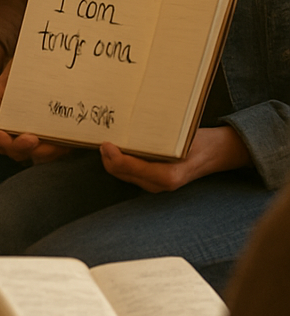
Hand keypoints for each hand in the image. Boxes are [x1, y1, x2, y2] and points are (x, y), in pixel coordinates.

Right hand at [0, 63, 70, 163]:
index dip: (7, 142)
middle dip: (31, 151)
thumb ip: (23, 69)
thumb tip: (44, 64)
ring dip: (44, 154)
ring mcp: (9, 131)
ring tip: (64, 146)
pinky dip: (50, 151)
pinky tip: (67, 144)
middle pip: (7, 148)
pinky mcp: (24, 136)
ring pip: (23, 154)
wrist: (21, 68)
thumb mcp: (17, 64)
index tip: (32, 139)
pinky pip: (34, 151)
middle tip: (53, 147)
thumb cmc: (20, 65)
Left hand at [100, 125, 250, 192]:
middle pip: (120, 173)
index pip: (130, 169)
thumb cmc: (198, 142)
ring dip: (112, 159)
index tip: (105, 143)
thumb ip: (158, 138)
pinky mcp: (154, 181)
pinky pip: (130, 172)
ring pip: (122, 174)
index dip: (113, 156)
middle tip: (101, 138)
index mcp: (167, 175)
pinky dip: (120, 161)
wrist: (215, 153)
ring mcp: (156, 184)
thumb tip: (129, 130)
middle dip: (107, 157)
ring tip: (107, 141)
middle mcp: (159, 184)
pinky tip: (119, 146)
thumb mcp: (182, 137)